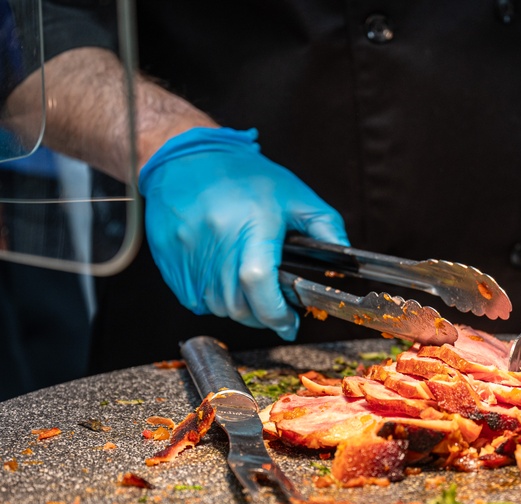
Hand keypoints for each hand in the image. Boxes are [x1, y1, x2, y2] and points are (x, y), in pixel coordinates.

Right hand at [138, 127, 348, 340]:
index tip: (290, 322)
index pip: (259, 283)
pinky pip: (195, 300)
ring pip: (218, 307)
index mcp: (251, 226)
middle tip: (276, 309)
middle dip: (263, 316)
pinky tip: (226, 281)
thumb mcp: (295, 196)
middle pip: (239, 305)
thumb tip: (346, 259)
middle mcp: (216, 242)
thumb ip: (326, 228)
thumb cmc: (244, 176)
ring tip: (252, 291)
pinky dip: (215, 301)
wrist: (187, 158)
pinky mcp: (170, 262)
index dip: (276, 312)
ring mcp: (188, 254)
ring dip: (240, 309)